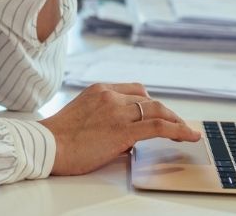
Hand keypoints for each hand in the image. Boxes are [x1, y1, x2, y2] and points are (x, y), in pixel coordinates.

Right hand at [38, 82, 201, 175]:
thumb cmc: (59, 138)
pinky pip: (159, 126)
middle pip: (148, 99)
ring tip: (187, 132)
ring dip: (175, 121)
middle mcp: (111, 96)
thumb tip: (126, 141)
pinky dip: (178, 130)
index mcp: (99, 90)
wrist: (47, 145)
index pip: (135, 90)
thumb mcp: (82, 117)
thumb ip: (105, 120)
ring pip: (157, 111)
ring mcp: (118, 111)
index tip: (159, 113)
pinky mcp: (124, 130)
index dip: (150, 103)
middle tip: (177, 124)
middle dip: (166, 113)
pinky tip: (189, 136)